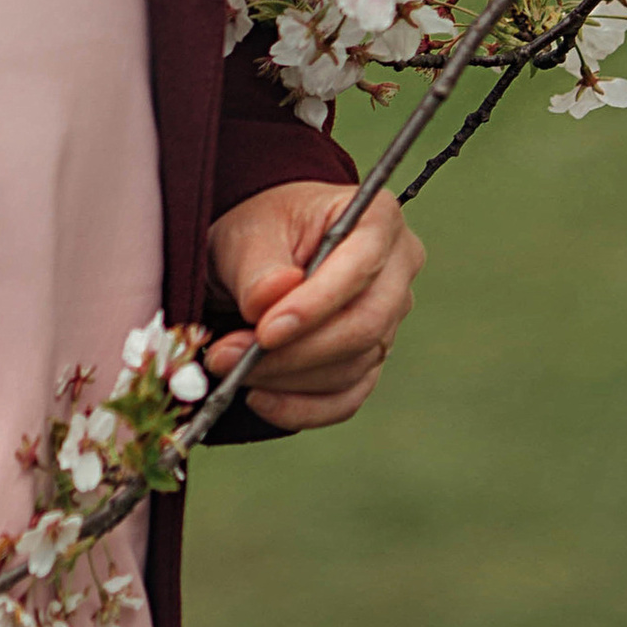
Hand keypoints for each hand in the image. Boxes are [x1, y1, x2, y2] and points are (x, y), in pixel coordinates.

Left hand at [203, 181, 424, 429]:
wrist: (262, 253)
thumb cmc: (261, 230)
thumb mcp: (247, 233)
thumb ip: (259, 266)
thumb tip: (272, 298)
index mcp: (379, 219)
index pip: (361, 266)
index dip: (316, 305)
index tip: (265, 331)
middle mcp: (397, 270)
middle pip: (365, 325)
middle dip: (295, 351)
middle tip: (231, 357)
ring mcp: (390, 320)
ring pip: (351, 366)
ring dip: (286, 378)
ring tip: (228, 367)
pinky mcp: (371, 359)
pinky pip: (347, 397)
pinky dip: (302, 407)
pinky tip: (259, 399)